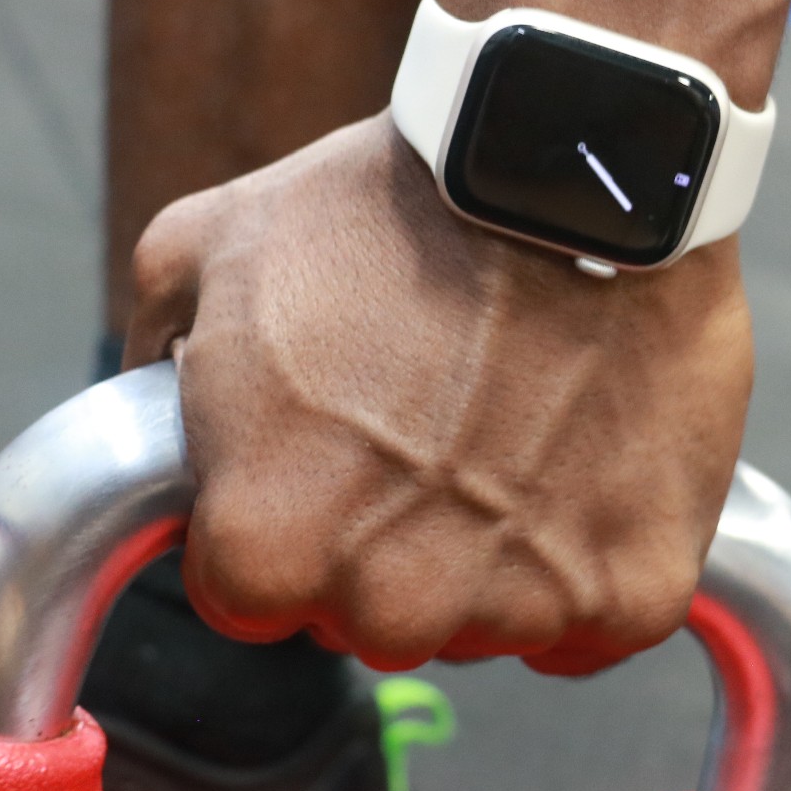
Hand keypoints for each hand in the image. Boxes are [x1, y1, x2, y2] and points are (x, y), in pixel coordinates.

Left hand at [123, 114, 753, 674]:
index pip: (250, 599)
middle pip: (373, 623)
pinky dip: (597, 561)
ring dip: (496, 556)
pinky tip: (590, 464)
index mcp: (266, 546)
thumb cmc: (398, 201)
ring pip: (489, 627)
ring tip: (523, 427)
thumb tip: (154, 388)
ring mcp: (523, 609)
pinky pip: (598, 626)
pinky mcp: (636, 591)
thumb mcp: (216, 239)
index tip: (325, 456)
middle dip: (388, 547)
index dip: (281, 518)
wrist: (581, 162)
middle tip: (432, 430)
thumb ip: (162, 339)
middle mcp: (391, 605)